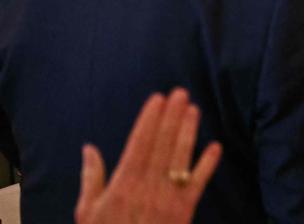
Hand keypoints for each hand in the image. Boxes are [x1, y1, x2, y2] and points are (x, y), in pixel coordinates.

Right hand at [75, 88, 220, 223]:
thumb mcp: (87, 212)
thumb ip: (91, 178)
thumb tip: (89, 148)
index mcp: (122, 185)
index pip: (138, 144)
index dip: (149, 120)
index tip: (157, 99)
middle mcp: (146, 188)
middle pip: (161, 146)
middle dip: (171, 118)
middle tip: (181, 93)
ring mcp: (167, 200)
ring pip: (180, 159)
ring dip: (188, 133)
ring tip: (194, 110)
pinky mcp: (184, 212)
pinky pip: (197, 185)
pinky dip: (207, 166)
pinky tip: (214, 147)